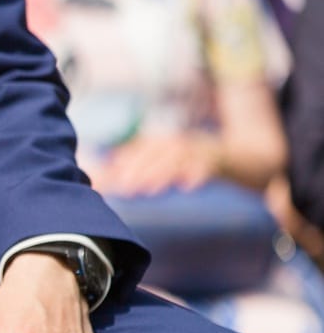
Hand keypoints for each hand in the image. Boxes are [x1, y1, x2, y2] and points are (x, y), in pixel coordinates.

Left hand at [89, 133, 219, 195]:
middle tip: (126, 190)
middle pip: (155, 156)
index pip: (139, 151)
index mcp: (160, 140)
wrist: (226, 154)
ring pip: (177, 161)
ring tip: (149, 192)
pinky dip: (196, 176)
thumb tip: (106, 170)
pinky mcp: (213, 159)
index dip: (125, 165)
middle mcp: (176, 142)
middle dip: (139, 173)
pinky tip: (186, 188)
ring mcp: (195, 149)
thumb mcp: (159, 157)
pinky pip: (205, 167)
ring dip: (162, 176)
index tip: (113, 180)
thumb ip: (134, 161)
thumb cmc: (183, 159)